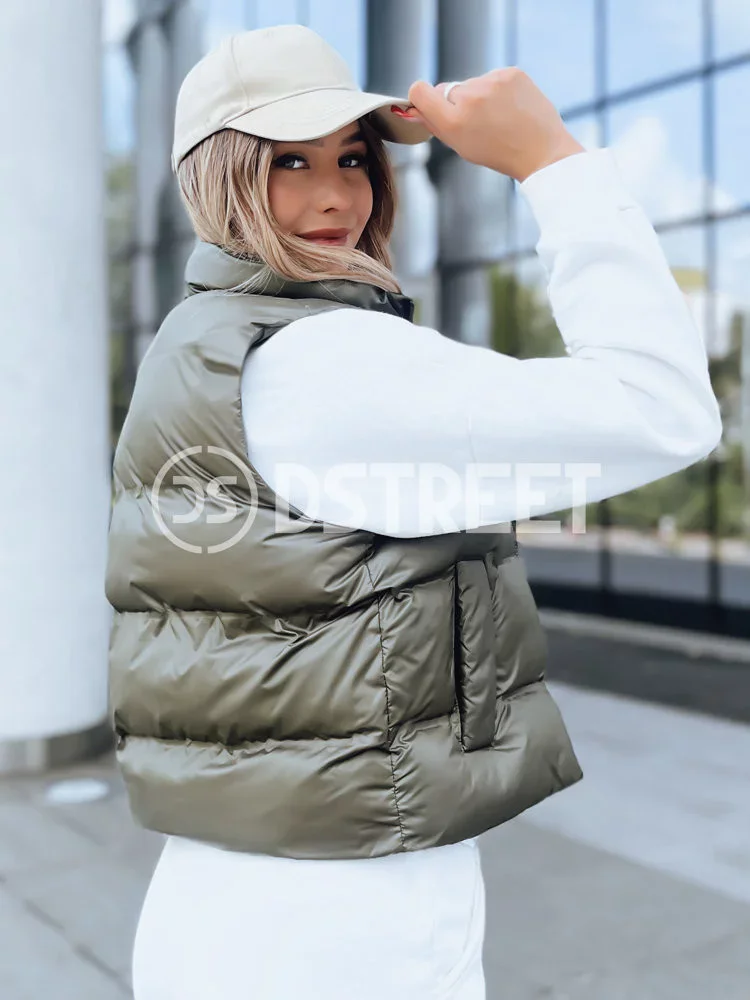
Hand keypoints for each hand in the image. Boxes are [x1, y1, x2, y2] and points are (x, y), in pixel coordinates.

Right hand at [401, 68, 584, 182]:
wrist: (541, 151)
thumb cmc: (500, 153)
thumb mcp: (461, 146)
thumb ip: (435, 125)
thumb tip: (416, 109)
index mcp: (453, 122)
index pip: (419, 91)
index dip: (421, 98)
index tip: (428, 105)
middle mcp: (469, 97)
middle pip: (448, 90)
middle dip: (457, 103)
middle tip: (478, 123)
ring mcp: (491, 82)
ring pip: (472, 83)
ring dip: (479, 96)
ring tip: (499, 117)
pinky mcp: (510, 72)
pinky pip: (493, 77)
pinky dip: (498, 90)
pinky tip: (510, 107)